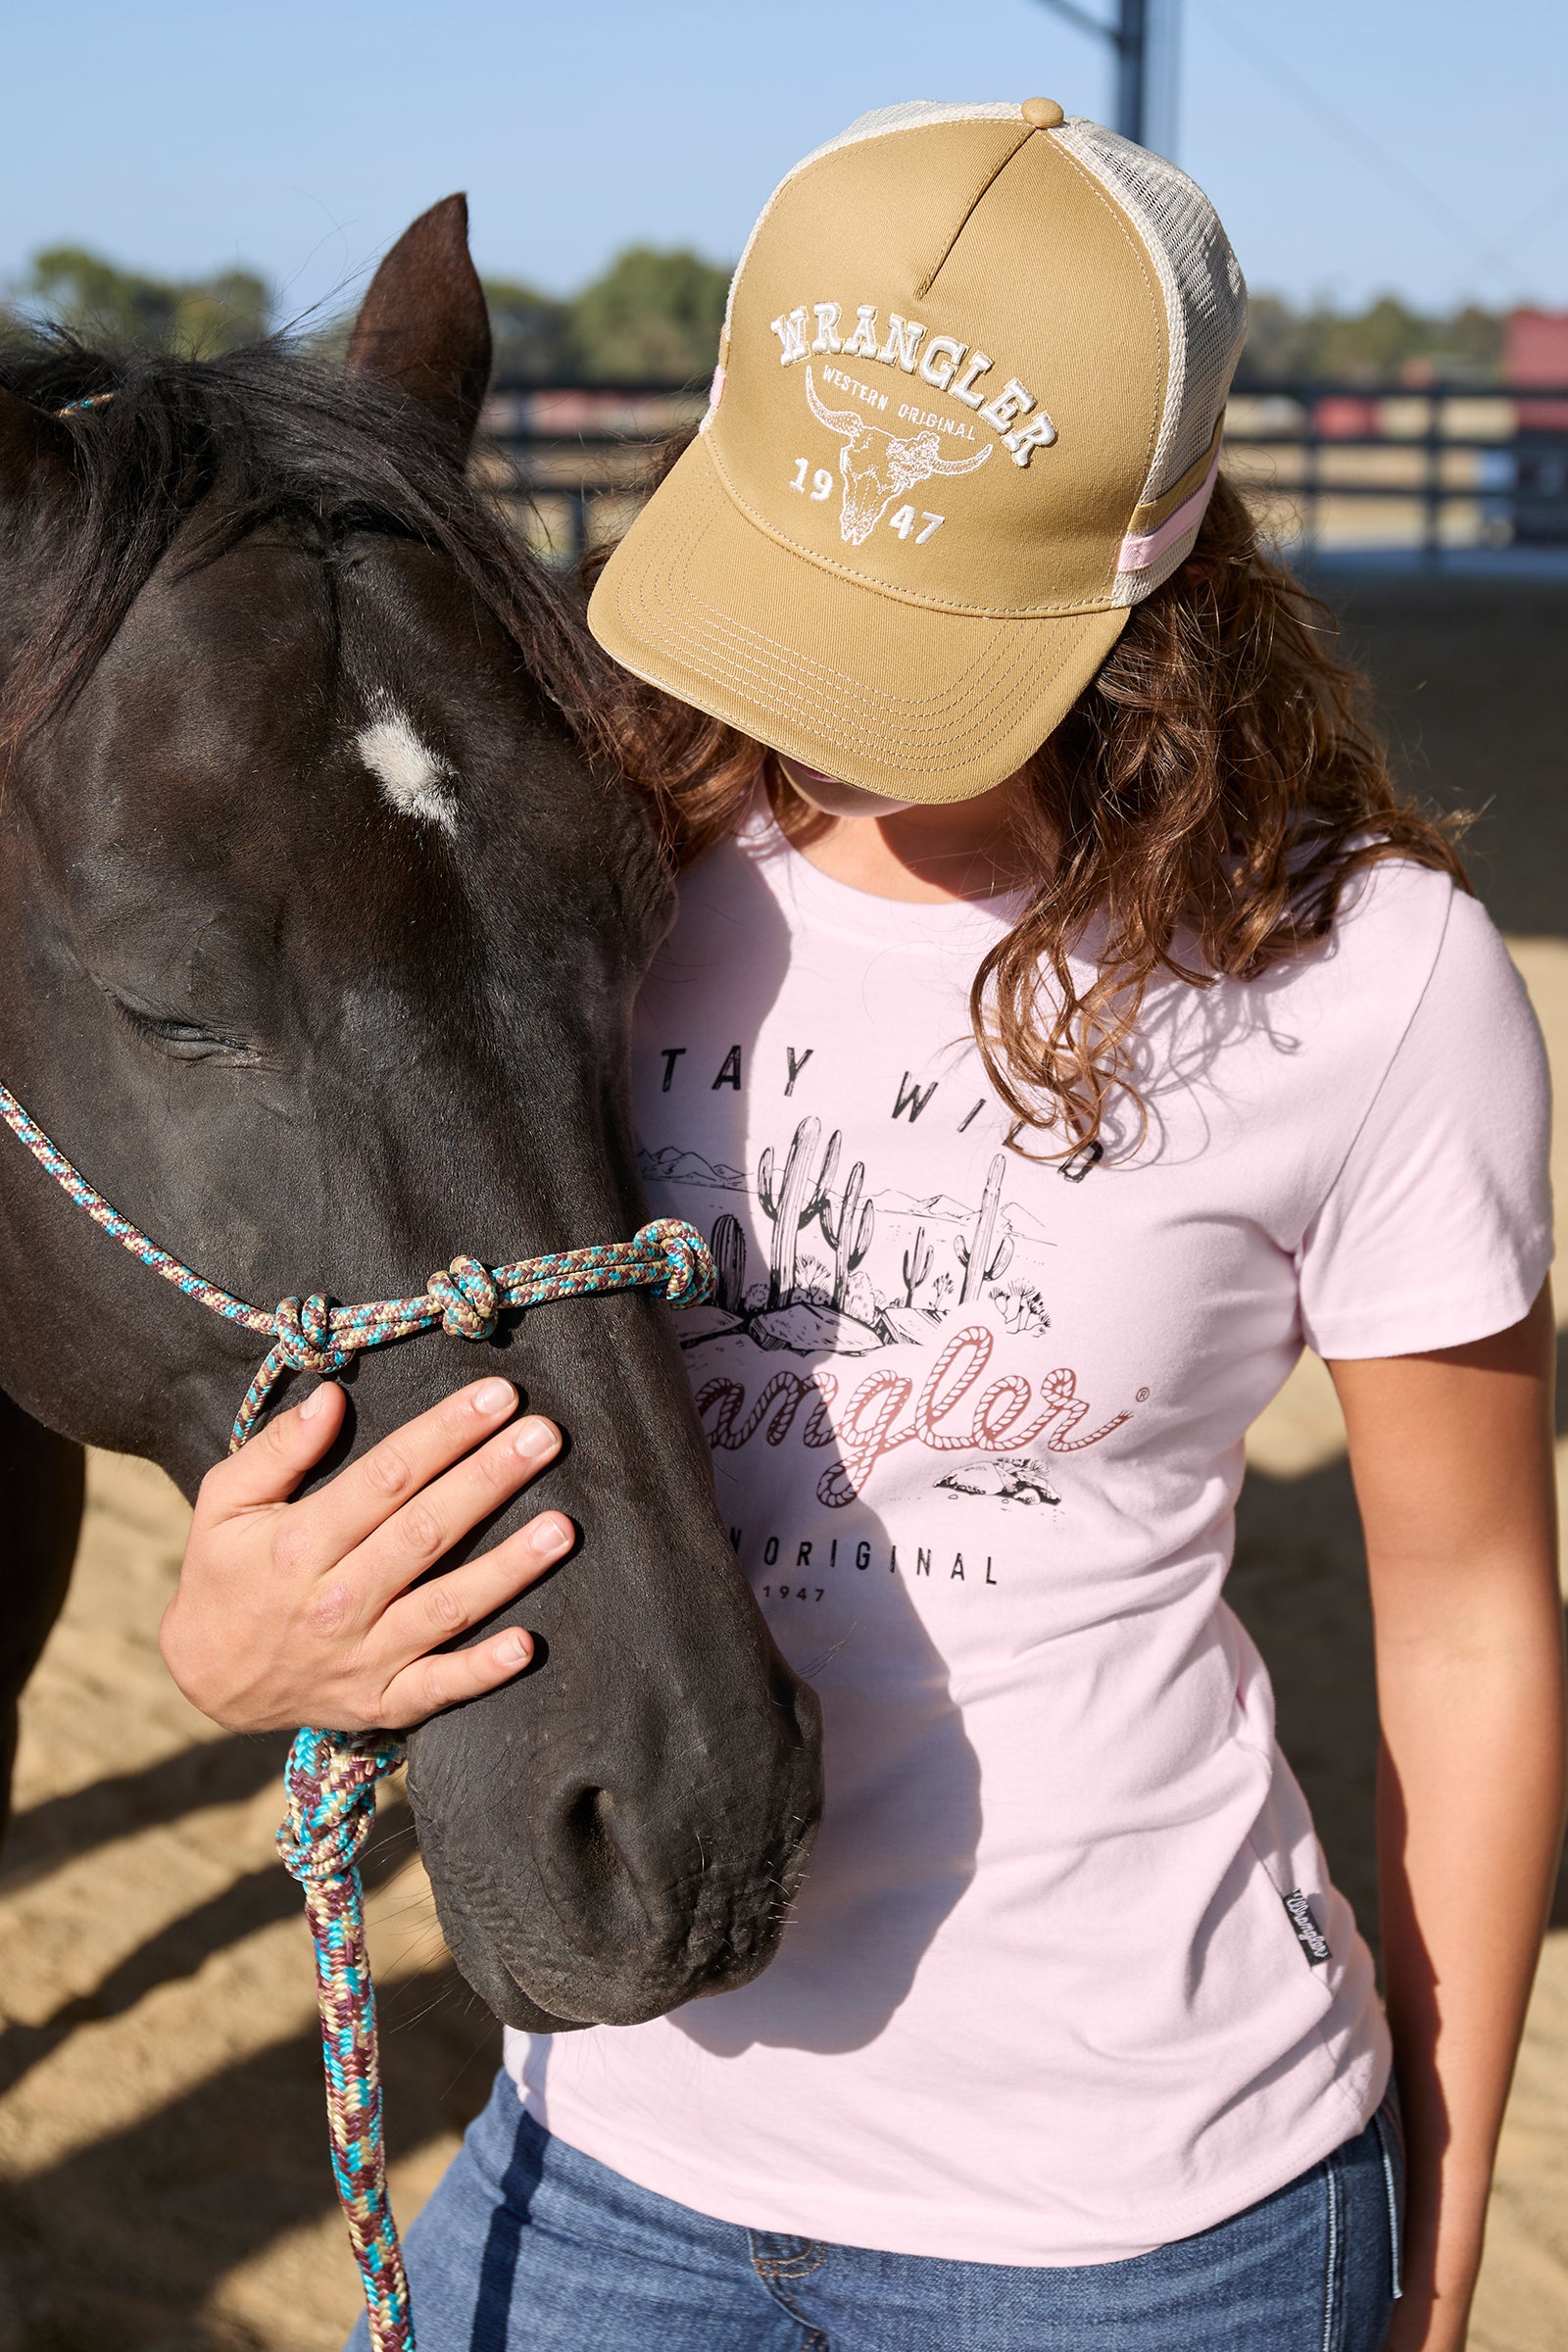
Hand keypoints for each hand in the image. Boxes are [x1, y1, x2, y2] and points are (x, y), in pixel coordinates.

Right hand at [160, 1376, 570, 1732]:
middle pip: (427, 1531)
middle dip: (490, 1479)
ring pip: (446, 1606)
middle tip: (544, 1438)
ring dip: (508, 1569)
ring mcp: (364, 1656)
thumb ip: (277, 1450)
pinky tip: (527, 1644)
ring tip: (562, 1528)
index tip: (497, 1396)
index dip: (445, 1433)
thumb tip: (332, 1397)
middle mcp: (337, 1600)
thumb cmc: (224, 1575)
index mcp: (300, 1544)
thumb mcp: (224, 1503)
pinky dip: (482, 1671)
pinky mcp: (382, 1700)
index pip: (388, 1477)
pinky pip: (439, 1687)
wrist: (206, 1679)